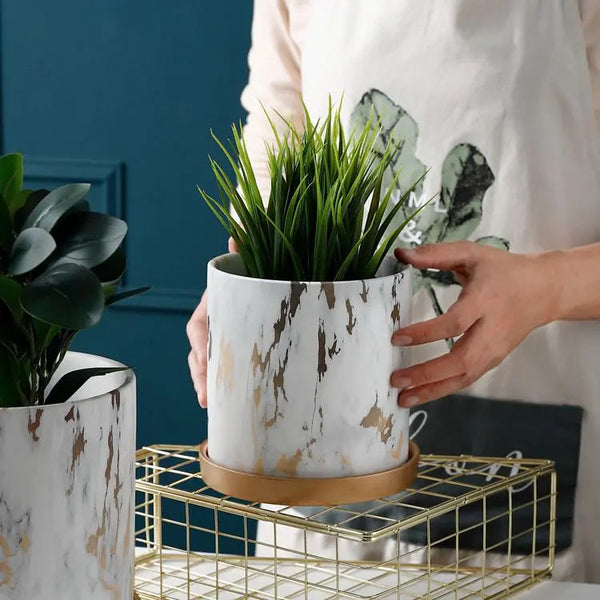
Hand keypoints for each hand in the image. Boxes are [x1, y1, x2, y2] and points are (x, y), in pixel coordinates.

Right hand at [187, 237, 237, 407]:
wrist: (260, 289)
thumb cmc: (252, 279)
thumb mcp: (247, 270)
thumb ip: (241, 256)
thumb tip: (236, 236)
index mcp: (214, 306)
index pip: (199, 326)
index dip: (200, 343)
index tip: (203, 358)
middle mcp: (212, 325)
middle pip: (199, 352)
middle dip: (200, 374)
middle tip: (205, 395)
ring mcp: (219, 341)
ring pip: (205, 365)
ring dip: (204, 385)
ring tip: (209, 404)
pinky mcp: (229, 354)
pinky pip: (218, 371)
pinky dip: (217, 387)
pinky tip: (219, 405)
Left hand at [390, 242, 560, 407]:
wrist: (544, 291)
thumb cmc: (503, 270)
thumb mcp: (471, 254)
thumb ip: (435, 254)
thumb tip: (400, 254)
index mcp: (485, 301)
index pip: (454, 323)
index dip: (425, 334)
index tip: (396, 338)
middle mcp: (491, 331)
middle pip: (460, 360)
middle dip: (426, 373)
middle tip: (395, 379)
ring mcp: (495, 350)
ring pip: (464, 377)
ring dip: (432, 390)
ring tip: (402, 398)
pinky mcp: (494, 361)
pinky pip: (467, 379)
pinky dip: (444, 389)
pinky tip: (421, 394)